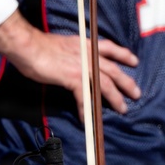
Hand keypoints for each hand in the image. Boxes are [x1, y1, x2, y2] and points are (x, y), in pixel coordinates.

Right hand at [0, 10, 140, 116]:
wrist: (27, 46)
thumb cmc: (38, 45)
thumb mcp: (62, 44)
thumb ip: (71, 52)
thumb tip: (71, 61)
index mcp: (85, 44)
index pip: (109, 48)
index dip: (124, 54)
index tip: (134, 61)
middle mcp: (88, 54)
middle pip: (113, 69)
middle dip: (126, 82)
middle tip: (137, 93)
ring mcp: (82, 66)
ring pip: (105, 84)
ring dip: (115, 98)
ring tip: (122, 109)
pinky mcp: (73, 78)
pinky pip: (85, 98)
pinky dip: (87, 110)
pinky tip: (88, 120)